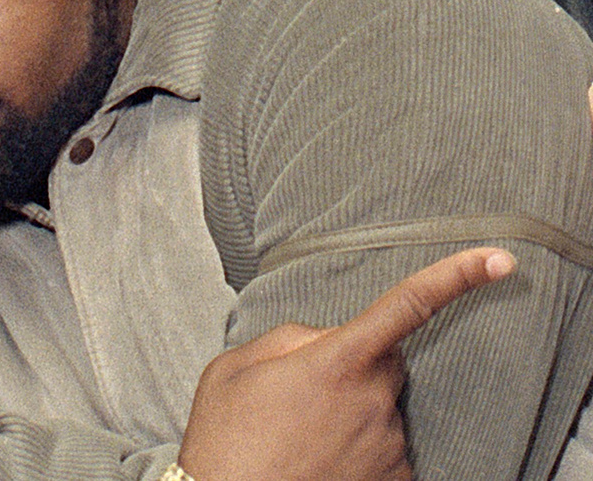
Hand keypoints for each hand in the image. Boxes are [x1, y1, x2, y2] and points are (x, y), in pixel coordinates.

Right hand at [179, 247, 516, 480]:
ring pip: (381, 410)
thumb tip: (323, 339)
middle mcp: (372, 404)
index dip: (455, 278)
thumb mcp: (234, 369)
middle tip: (303, 394)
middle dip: (354, 366)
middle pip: (385, 363)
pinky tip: (319, 460)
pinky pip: (385, 450)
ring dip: (351, 414)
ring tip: (300, 437)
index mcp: (335, 364)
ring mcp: (388, 448)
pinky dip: (358, 452)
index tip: (498, 261)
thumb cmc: (225, 443)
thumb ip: (287, 339)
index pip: (405, 307)